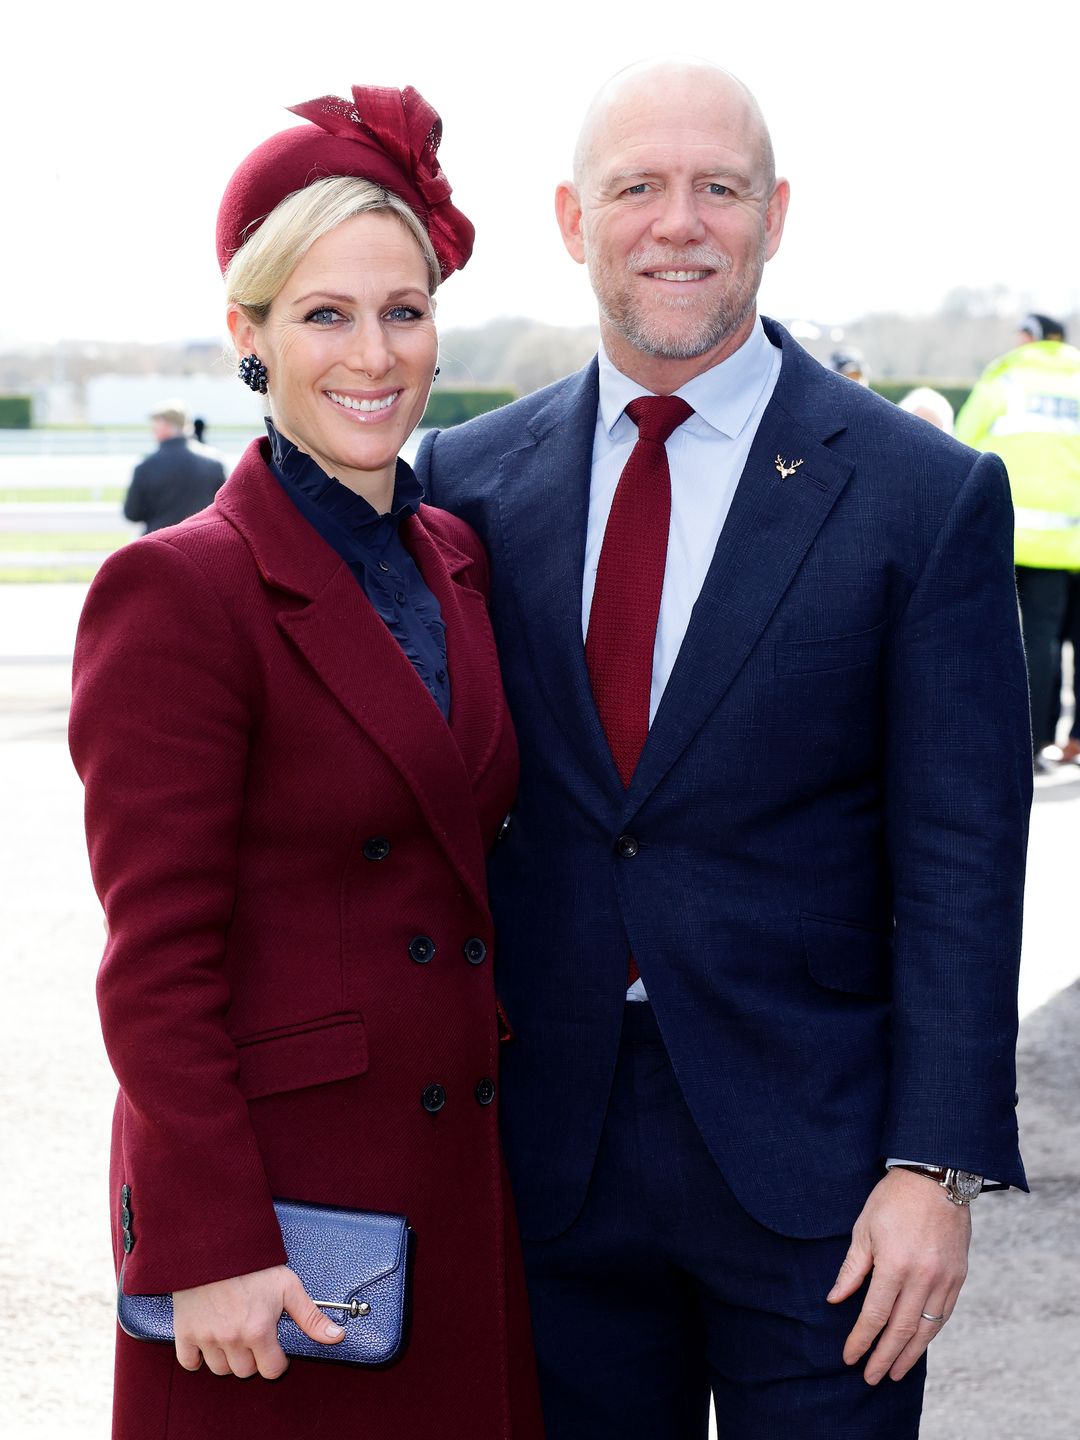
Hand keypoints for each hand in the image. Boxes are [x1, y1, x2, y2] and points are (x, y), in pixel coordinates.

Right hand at [173, 1264, 344, 1378]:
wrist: (215, 1244)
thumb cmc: (253, 1264)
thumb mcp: (288, 1286)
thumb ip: (311, 1317)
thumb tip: (337, 1337)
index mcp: (258, 1330)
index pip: (270, 1370)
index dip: (276, 1360)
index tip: (275, 1349)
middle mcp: (232, 1339)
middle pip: (245, 1371)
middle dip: (253, 1358)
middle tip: (254, 1335)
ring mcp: (207, 1337)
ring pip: (220, 1369)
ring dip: (228, 1358)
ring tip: (234, 1335)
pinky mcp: (185, 1332)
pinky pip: (189, 1362)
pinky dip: (198, 1357)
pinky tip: (209, 1340)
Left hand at [827, 1167, 970, 1383]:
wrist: (936, 1177)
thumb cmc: (893, 1199)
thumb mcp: (864, 1228)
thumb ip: (852, 1268)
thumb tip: (836, 1299)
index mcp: (895, 1265)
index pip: (875, 1314)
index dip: (861, 1339)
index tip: (850, 1356)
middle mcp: (923, 1277)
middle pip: (902, 1329)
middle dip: (884, 1356)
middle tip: (872, 1377)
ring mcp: (944, 1278)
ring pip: (927, 1328)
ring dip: (910, 1354)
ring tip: (896, 1372)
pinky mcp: (959, 1275)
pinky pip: (944, 1313)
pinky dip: (931, 1333)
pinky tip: (919, 1344)